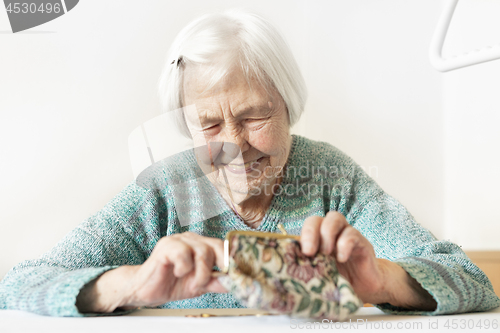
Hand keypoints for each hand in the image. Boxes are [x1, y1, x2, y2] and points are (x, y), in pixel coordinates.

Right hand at [76, 232, 226, 312]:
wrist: (145, 289)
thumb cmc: (172, 283)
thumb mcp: (200, 285)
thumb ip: (217, 282)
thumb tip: (237, 283)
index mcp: (202, 245)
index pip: (224, 246)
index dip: (233, 259)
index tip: (240, 273)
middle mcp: (192, 239)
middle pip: (217, 246)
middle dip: (218, 267)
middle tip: (211, 282)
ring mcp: (179, 240)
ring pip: (203, 251)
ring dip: (201, 273)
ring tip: (193, 284)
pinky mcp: (166, 246)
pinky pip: (183, 254)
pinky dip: (184, 268)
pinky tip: (177, 273)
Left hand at [300, 211, 386, 303]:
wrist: (366, 288)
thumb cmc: (339, 280)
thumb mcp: (320, 275)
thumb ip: (306, 268)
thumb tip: (288, 268)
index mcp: (317, 240)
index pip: (303, 229)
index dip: (301, 236)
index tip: (300, 253)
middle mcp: (330, 233)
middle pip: (317, 219)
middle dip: (310, 232)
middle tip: (309, 252)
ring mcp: (346, 235)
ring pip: (335, 218)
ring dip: (327, 233)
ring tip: (326, 253)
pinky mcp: (362, 243)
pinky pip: (352, 234)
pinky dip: (345, 243)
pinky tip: (342, 258)